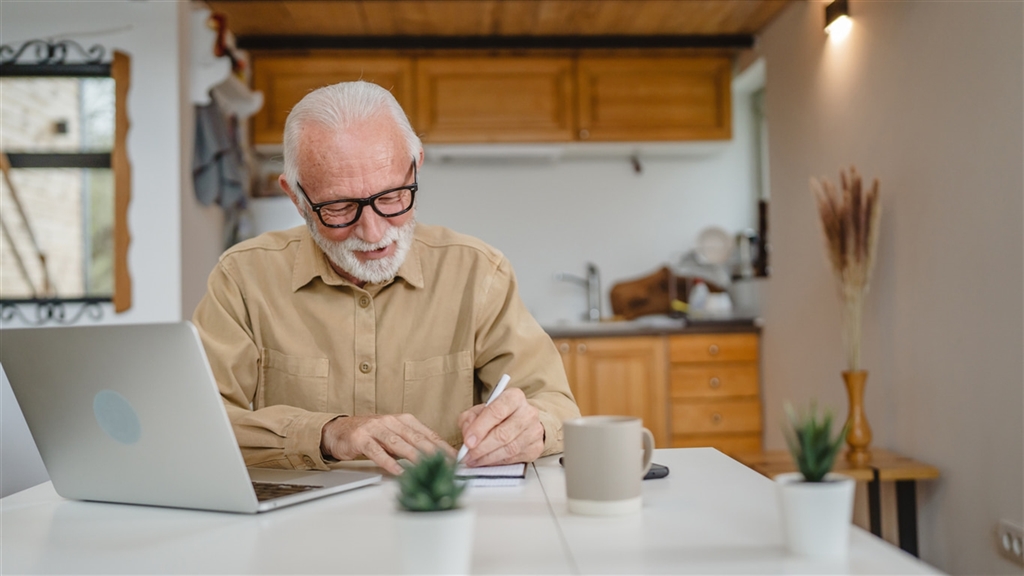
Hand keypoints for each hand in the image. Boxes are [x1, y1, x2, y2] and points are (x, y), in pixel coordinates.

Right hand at [320, 414, 455, 475]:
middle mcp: (391, 421)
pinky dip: (389, 462)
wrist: (338, 430)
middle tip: (447, 465)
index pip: (427, 434)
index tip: (455, 458)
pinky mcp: (361, 439)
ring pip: (399, 444)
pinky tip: (398, 472)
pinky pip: (377, 452)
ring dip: (415, 457)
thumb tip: (435, 458)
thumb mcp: (393, 435)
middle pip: (416, 438)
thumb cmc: (369, 434)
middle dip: (434, 452)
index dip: (442, 446)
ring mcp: (375, 429)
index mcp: (403, 420)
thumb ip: (411, 444)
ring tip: (428, 468)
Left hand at [457, 387, 543, 466]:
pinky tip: (487, 462)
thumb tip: (467, 435)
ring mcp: (534, 431)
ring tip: (474, 460)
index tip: (468, 442)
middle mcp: (527, 412)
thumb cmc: (500, 415)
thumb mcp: (481, 410)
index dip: (479, 429)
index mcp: (514, 397)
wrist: (523, 421)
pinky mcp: (536, 447)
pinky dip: (497, 462)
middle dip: (481, 448)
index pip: (496, 412)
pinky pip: (514, 459)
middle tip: (467, 455)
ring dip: (488, 458)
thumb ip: (470, 419)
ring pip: (509, 449)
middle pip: (503, 434)